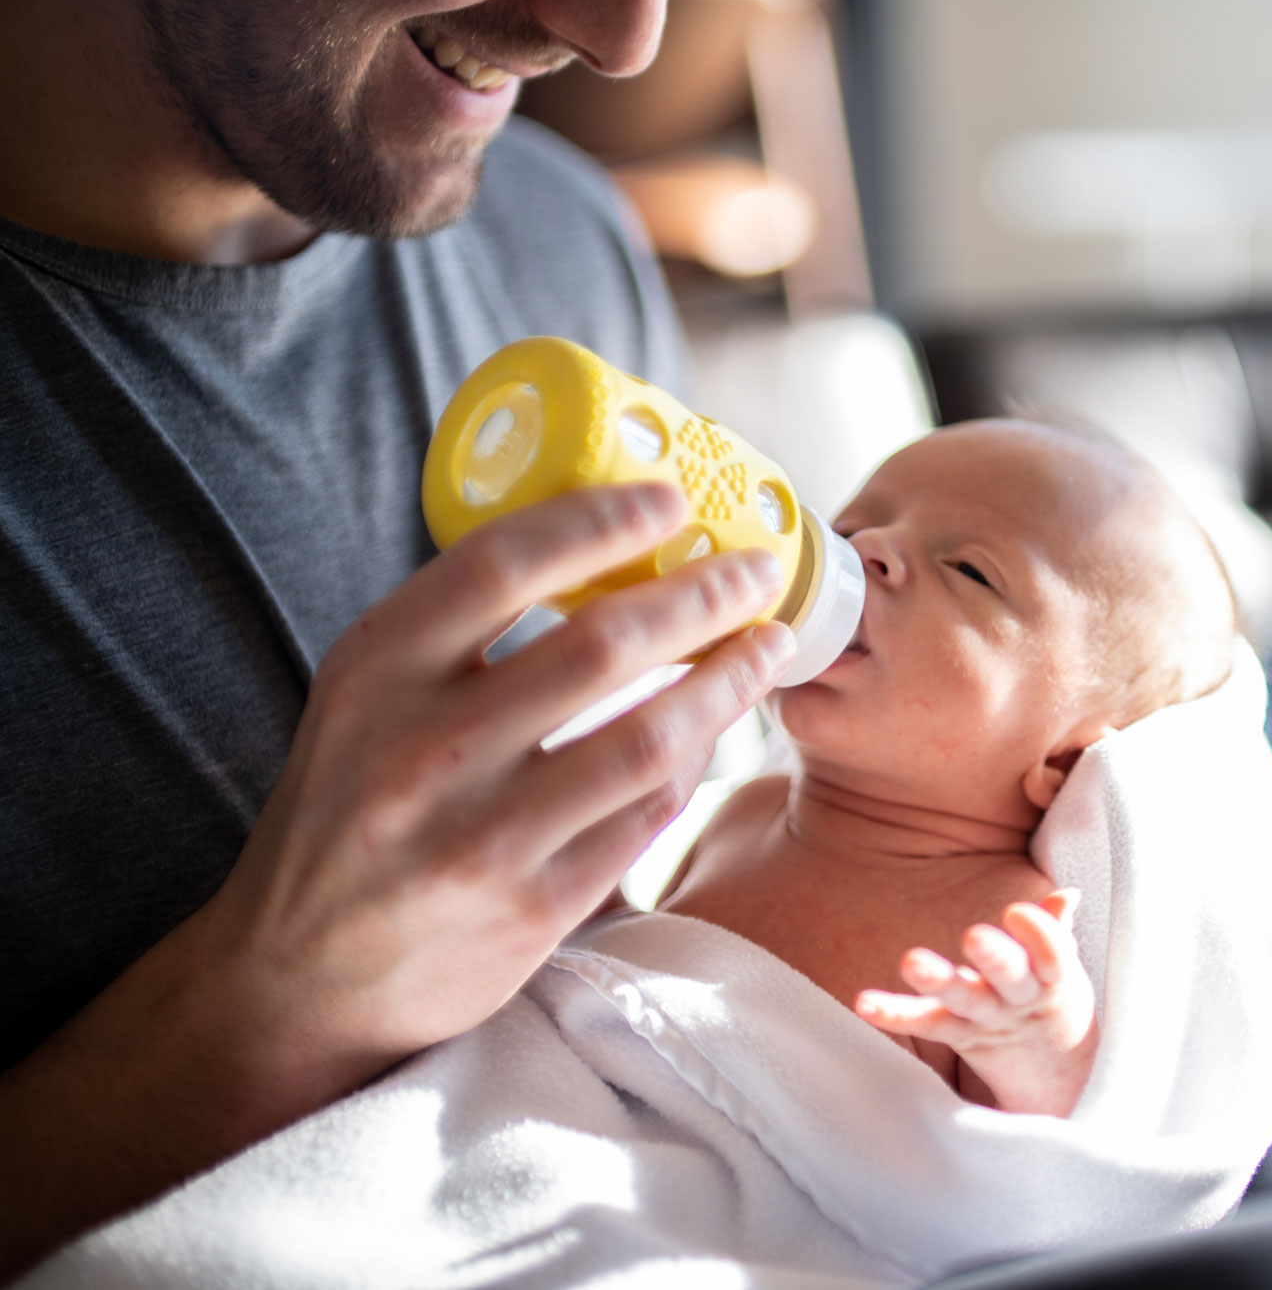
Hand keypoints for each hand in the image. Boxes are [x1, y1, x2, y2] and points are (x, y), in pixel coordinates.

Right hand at [0, 481, 793, 1275]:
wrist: (299, 978)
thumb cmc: (353, 808)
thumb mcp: (368, 700)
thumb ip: (458, 632)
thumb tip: (605, 541)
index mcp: (374, 672)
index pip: (502, 565)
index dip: (600, 521)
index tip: (670, 498)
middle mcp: (422, 751)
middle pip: (602, 645)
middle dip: (703, 595)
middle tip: (758, 568)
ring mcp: (480, 838)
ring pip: (649, 737)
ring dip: (726, 680)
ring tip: (769, 644)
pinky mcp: (532, 910)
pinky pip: (647, 816)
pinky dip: (693, 762)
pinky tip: (715, 728)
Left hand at [855, 890, 1097, 1116]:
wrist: (1053, 1075)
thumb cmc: (1050, 999)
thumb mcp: (1060, 970)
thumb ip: (1054, 931)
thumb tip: (1065, 895)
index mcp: (1051, 980)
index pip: (1052, 956)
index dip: (1038, 934)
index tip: (1017, 912)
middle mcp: (1017, 1000)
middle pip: (1008, 978)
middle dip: (994, 957)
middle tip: (973, 935)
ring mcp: (986, 1020)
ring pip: (962, 1000)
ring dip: (937, 979)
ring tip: (911, 961)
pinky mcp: (956, 1034)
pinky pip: (924, 1022)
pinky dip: (893, 1013)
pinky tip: (864, 1002)